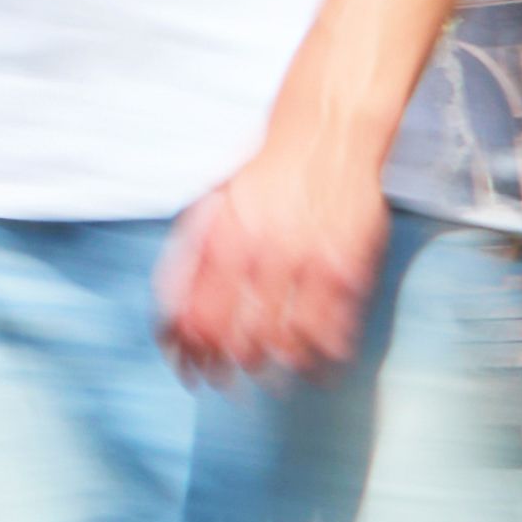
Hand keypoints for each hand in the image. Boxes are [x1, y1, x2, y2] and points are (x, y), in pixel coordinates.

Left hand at [158, 122, 388, 381]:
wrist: (323, 137)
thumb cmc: (263, 176)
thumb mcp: (212, 209)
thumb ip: (191, 259)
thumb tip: (172, 315)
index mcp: (223, 242)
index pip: (198, 317)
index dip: (194, 353)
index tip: (194, 372)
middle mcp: (263, 255)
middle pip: (241, 337)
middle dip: (234, 369)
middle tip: (234, 383)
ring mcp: (309, 263)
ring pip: (290, 340)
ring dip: (282, 368)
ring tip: (280, 378)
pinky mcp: (350, 268)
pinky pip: (337, 326)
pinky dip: (328, 354)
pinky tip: (323, 364)